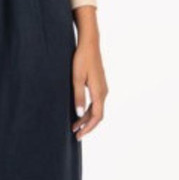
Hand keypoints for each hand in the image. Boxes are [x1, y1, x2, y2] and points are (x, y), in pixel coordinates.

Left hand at [71, 6, 108, 139]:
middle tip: (75, 134)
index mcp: (99, 92)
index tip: (79, 135)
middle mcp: (104, 92)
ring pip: (96, 109)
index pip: (96, 116)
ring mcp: (103, 88)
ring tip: (74, 125)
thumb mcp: (76, 79)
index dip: (88, 128)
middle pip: (97, 115)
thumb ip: (78, 97)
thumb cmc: (81, 60)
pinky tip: (79, 113)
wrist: (89, 44)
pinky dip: (88, 111)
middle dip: (87, 126)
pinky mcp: (99, 85)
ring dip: (86, 119)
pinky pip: (96, 103)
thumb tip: (78, 114)